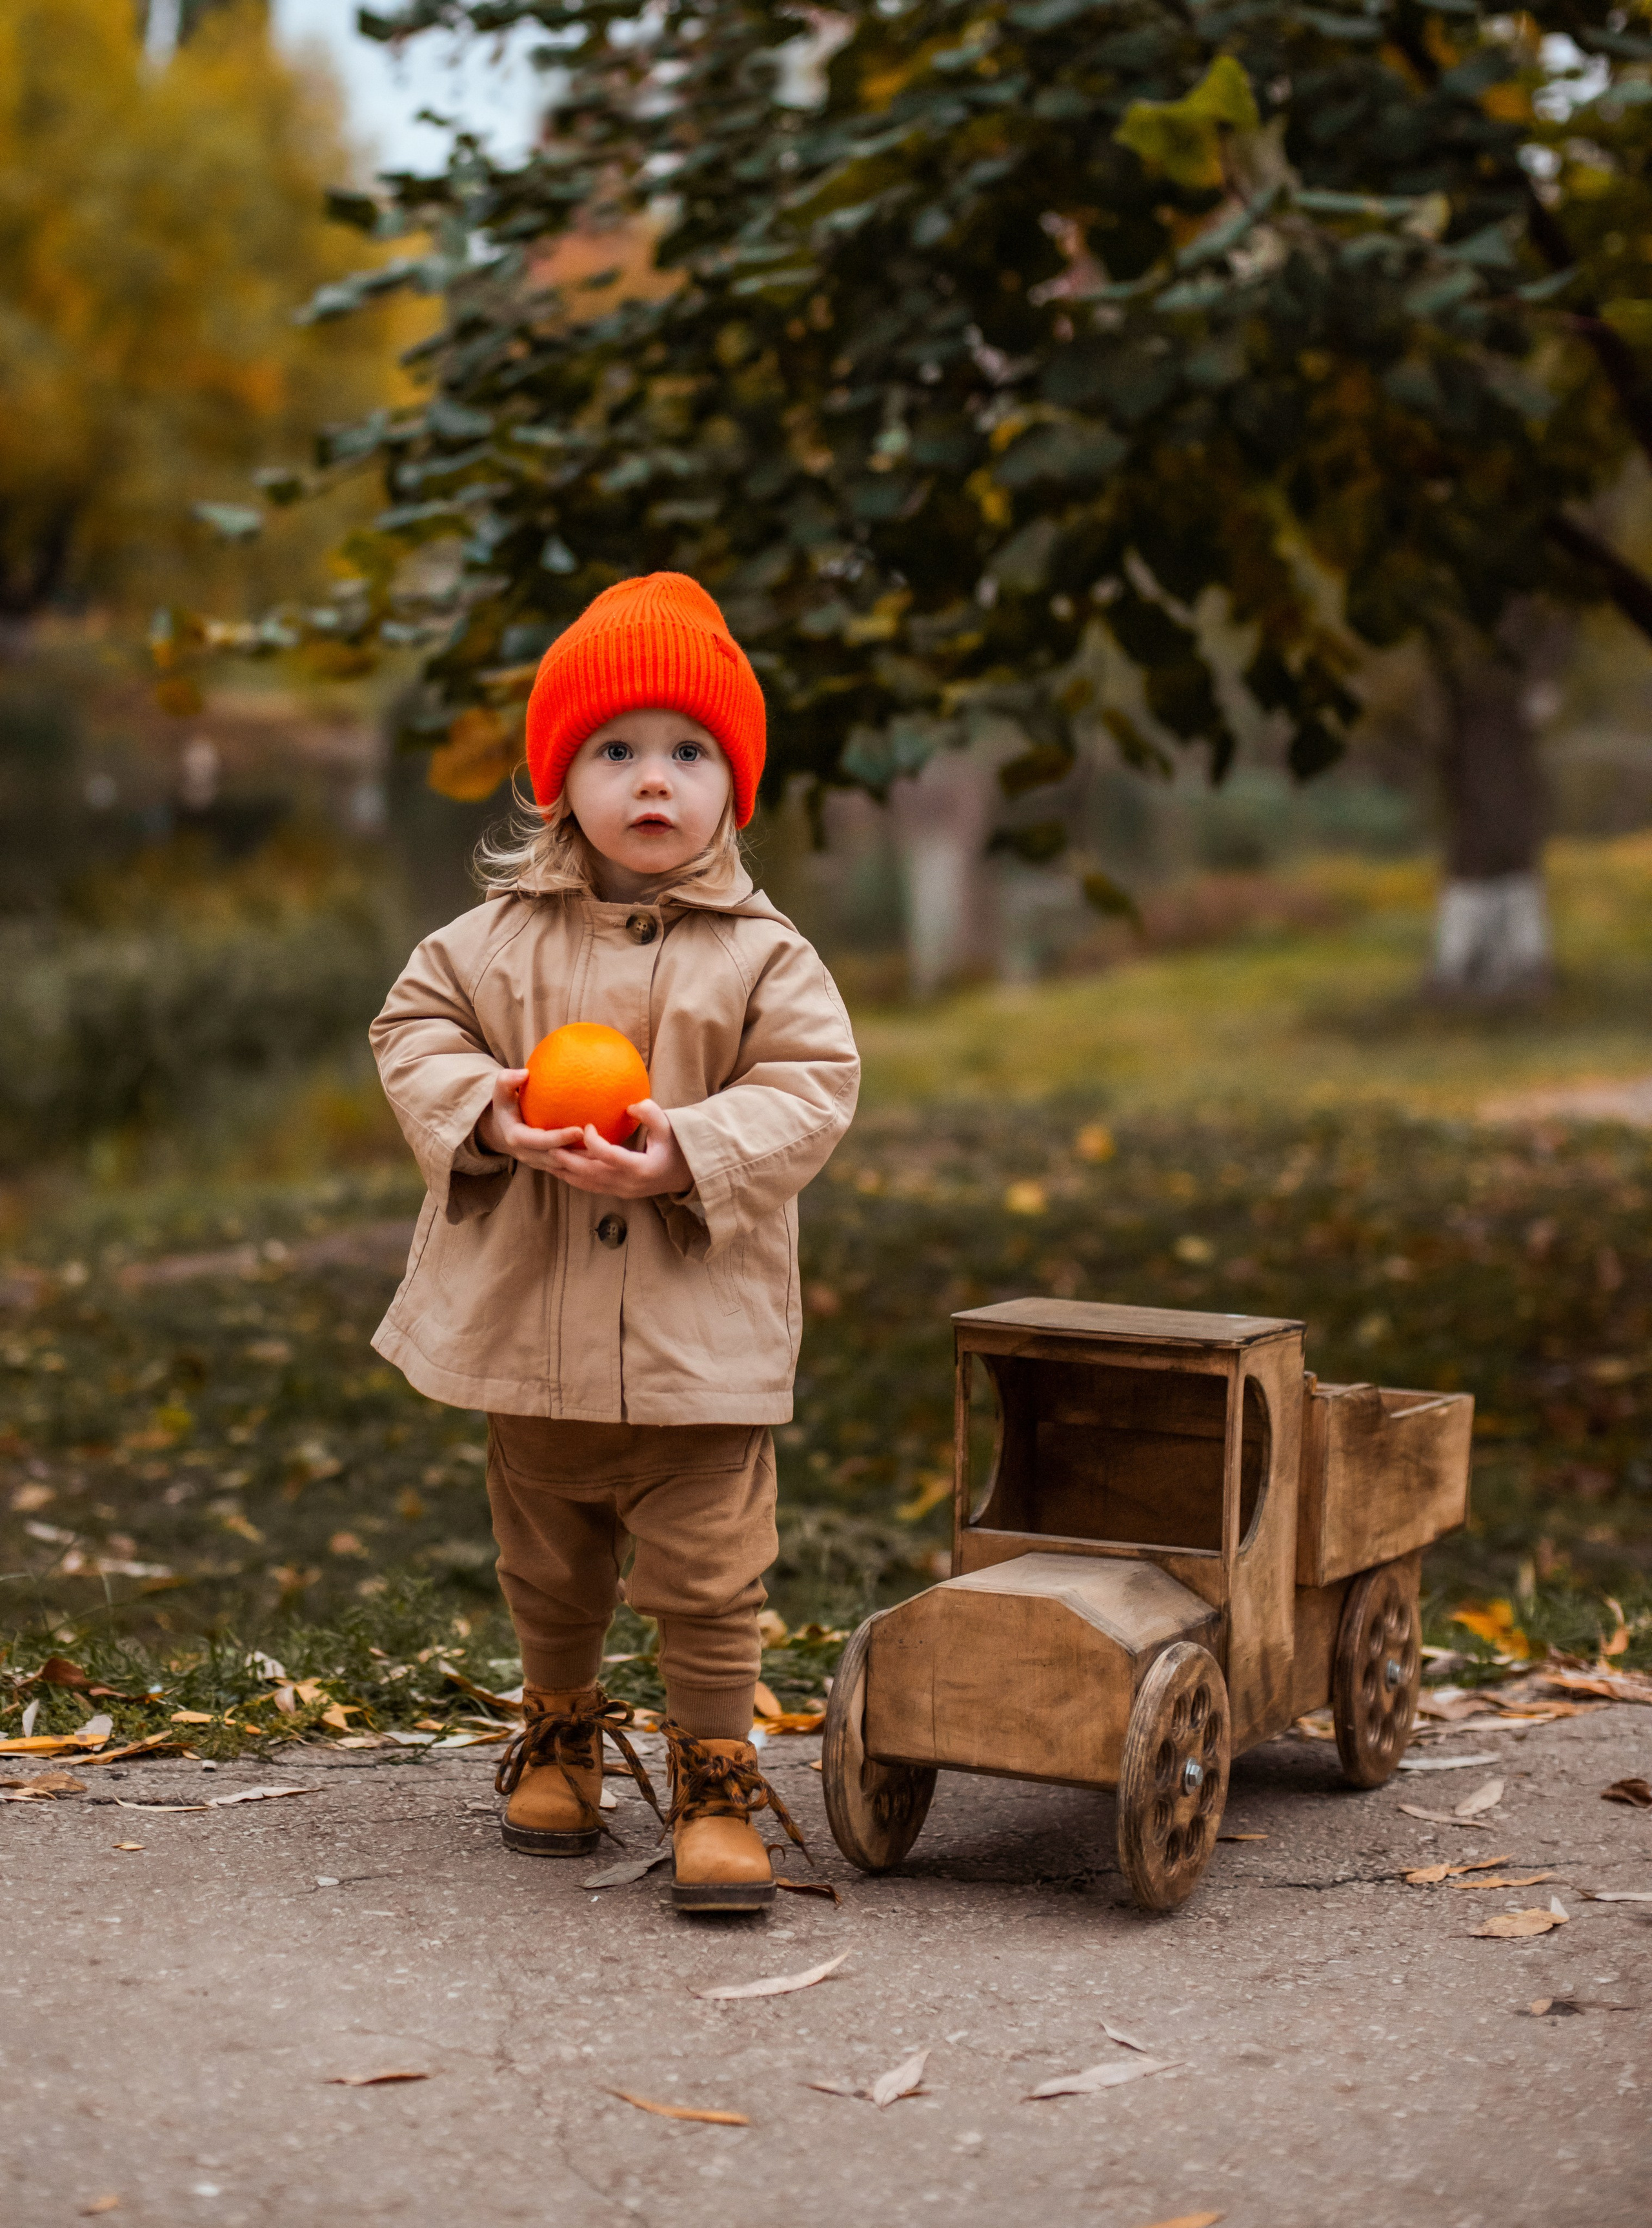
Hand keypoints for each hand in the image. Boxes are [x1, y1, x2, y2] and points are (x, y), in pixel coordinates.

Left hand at [545, 1099, 690, 1199]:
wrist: (687, 1174)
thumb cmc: (678, 1147)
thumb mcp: (670, 1127)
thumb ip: (652, 1114)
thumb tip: (631, 1105)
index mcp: (642, 1168)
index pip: (610, 1157)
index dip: (594, 1143)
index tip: (586, 1126)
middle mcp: (629, 1184)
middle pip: (592, 1174)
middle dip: (569, 1161)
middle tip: (550, 1145)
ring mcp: (623, 1191)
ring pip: (589, 1184)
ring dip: (567, 1172)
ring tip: (547, 1159)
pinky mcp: (619, 1193)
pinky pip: (593, 1187)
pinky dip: (575, 1178)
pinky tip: (562, 1168)